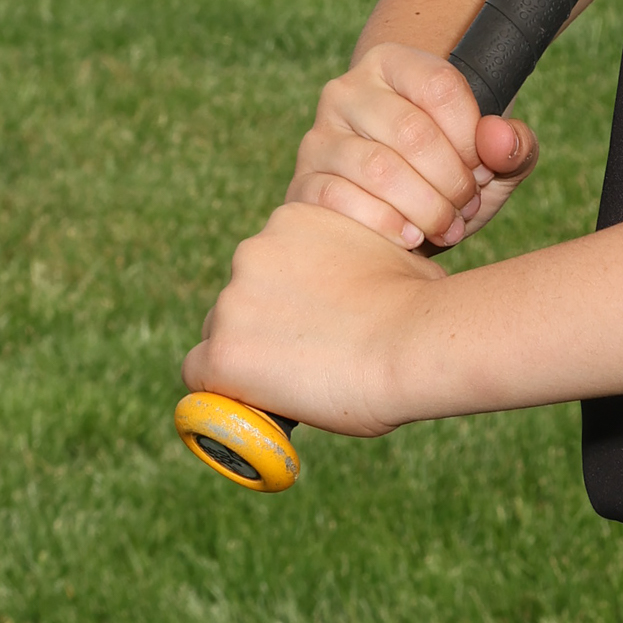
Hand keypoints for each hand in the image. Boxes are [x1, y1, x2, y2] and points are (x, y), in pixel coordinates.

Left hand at [184, 202, 445, 435]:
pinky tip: (258, 403)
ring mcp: (233, 302)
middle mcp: (251, 251)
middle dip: (264, 327)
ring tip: (296, 383)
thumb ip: (354, 264)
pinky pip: (201, 377)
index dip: (287, 300)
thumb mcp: (388, 256)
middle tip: (306, 358)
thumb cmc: (421, 305)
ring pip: (221, 337)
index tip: (311, 324)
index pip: (268, 265)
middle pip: (239, 300)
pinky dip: (224, 391)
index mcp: (292, 219)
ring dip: (249, 358)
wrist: (415, 339)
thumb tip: (359, 292)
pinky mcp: (223, 352)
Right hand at [286, 43, 536, 249]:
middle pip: (411, 132)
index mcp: (393, 64)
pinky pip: (340, 201)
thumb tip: (500, 140)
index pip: (440, 87)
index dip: (471, 136)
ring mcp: (319, 137)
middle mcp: (347, 91)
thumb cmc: (448, 170)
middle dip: (451, 180)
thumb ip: (515, 145)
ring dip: (424, 208)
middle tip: (466, 207)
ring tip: (445, 226)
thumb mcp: (492, 158)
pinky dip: (384, 225)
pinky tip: (410, 237)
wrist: (392, 202)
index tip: (482, 168)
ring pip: (378, 170)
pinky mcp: (302, 182)